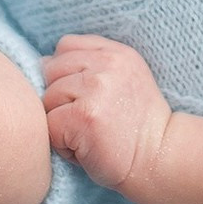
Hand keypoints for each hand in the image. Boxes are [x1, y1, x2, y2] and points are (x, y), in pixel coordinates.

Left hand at [41, 35, 173, 192]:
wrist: (159, 158)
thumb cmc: (135, 127)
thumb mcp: (124, 80)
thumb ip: (91, 64)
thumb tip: (43, 63)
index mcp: (116, 53)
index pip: (66, 45)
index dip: (65, 71)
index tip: (85, 96)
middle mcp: (107, 65)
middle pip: (51, 71)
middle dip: (60, 98)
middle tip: (88, 119)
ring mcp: (95, 89)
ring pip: (47, 99)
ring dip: (60, 122)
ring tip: (88, 134)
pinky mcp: (83, 116)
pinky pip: (49, 125)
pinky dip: (61, 143)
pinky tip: (85, 148)